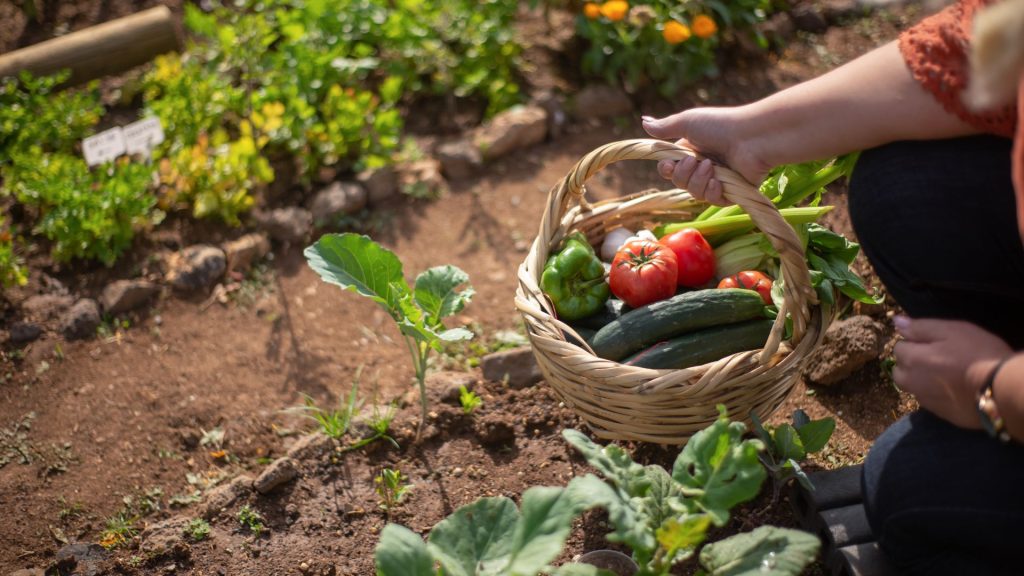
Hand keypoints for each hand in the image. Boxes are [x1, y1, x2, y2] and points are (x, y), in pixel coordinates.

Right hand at [642, 107, 771, 204]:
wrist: (752, 137)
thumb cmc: (721, 125)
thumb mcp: (688, 122)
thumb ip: (665, 127)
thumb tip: (643, 121)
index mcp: (691, 151)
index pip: (670, 168)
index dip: (666, 170)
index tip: (668, 165)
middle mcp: (703, 166)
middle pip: (679, 182)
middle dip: (683, 174)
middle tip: (695, 161)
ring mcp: (717, 180)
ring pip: (694, 193)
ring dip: (698, 181)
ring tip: (712, 167)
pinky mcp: (731, 192)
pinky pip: (712, 200)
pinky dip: (712, 192)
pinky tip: (718, 182)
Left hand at [893, 315, 1012, 428]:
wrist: (1002, 389)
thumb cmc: (978, 353)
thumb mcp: (951, 331)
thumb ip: (920, 327)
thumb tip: (896, 321)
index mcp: (912, 360)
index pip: (898, 348)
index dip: (914, 343)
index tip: (932, 343)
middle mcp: (912, 383)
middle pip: (900, 371)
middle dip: (910, 364)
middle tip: (936, 358)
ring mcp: (926, 401)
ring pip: (913, 388)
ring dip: (920, 380)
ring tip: (944, 374)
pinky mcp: (941, 415)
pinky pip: (930, 401)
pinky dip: (935, 394)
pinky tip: (953, 389)